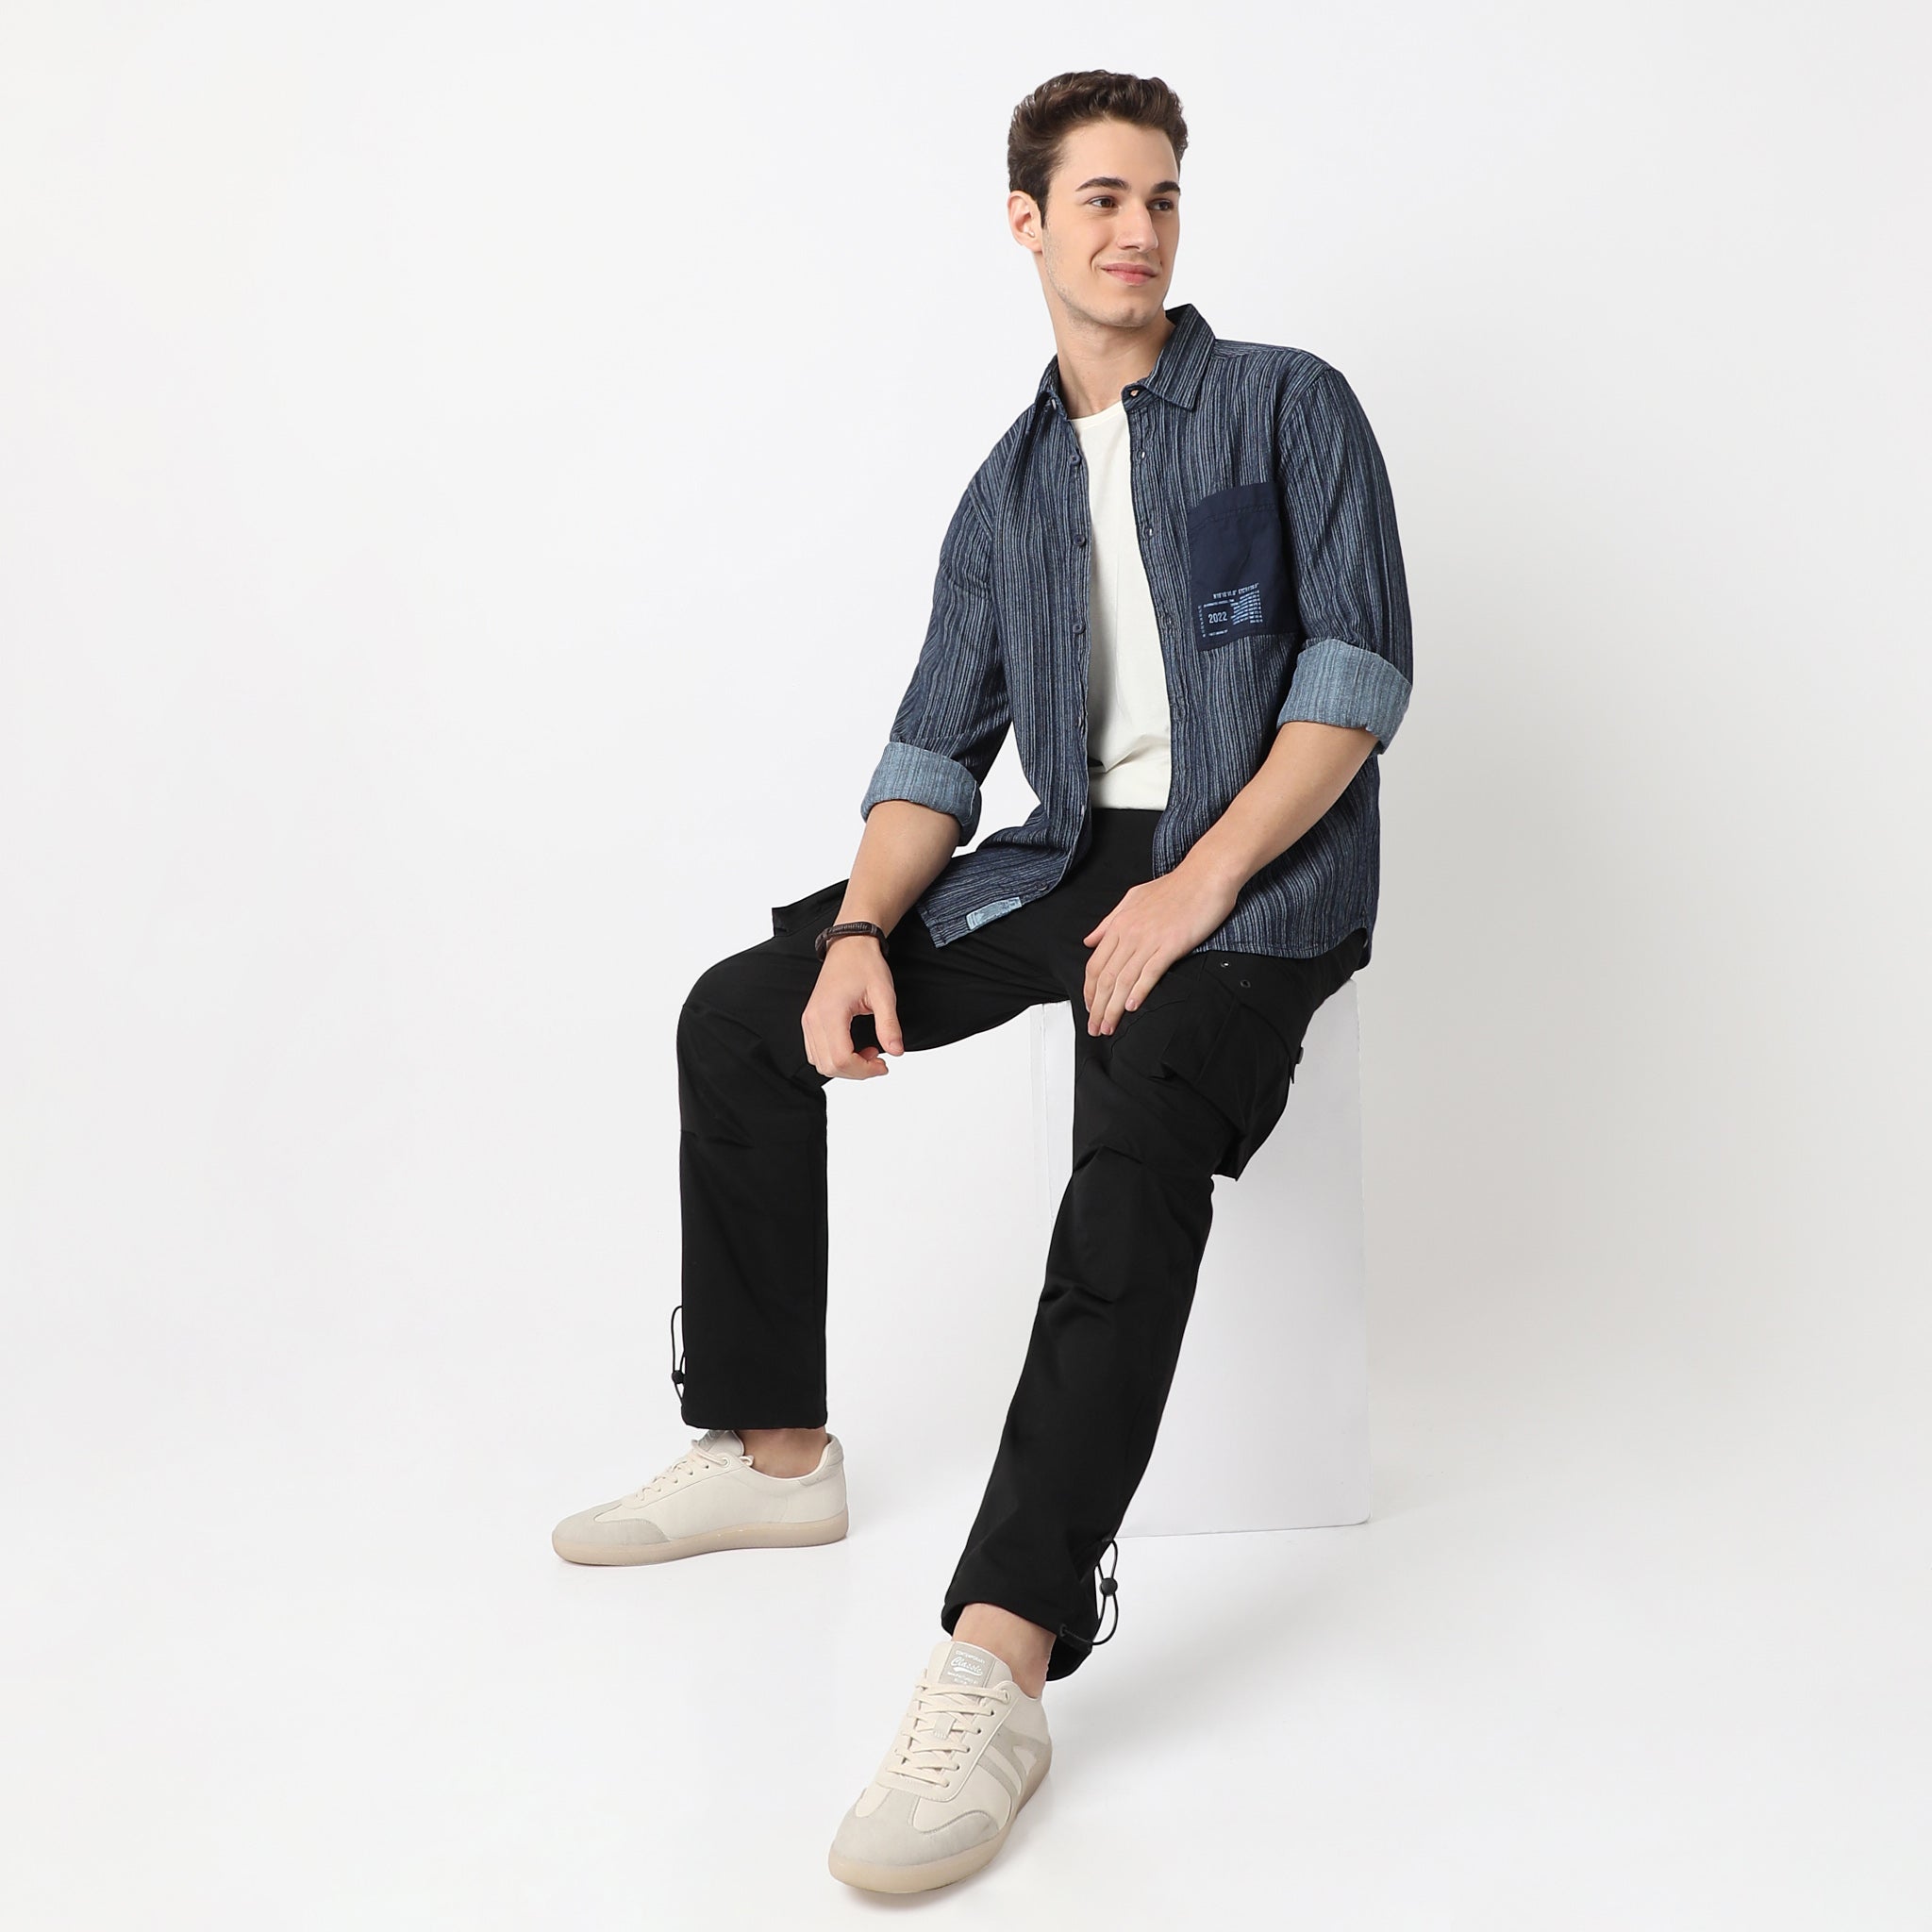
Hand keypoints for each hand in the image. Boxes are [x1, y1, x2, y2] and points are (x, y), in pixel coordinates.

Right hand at [802, 938, 903, 1079]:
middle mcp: (813, 1019)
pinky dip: (835, 1058)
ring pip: (820, 1063)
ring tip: (868, 1052)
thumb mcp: (884, 994)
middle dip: (857, 1071)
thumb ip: (889, 1025)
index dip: (864, 1069)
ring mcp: (809, 1021)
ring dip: (846, 1067)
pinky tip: (854, 1048)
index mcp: (829, 1013)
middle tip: (878, 1061)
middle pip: (829, 1066)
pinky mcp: (810, 1021)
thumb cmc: (864, 964)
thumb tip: (896, 1052)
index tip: (883, 1064)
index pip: (841, 1059)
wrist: (849, 945)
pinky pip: (817, 1053)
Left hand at [1081, 864, 1240, 1036]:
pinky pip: (1150, 972)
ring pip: (1124, 980)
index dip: (1090, 991)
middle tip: (1095, 1028)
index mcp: (1119, 924)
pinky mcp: (1171, 944)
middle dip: (1097, 1007)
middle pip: (1106, 977)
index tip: (1090, 1008)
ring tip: (1109, 1027)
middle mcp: (1130, 933)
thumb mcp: (1133, 899)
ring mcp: (1150, 939)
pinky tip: (1132, 1007)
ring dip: (1113, 1008)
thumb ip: (1109, 922)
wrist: (1206, 875)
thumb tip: (1090, 941)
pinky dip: (1139, 991)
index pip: (1095, 964)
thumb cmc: (1174, 886)